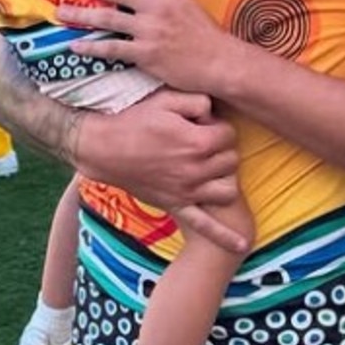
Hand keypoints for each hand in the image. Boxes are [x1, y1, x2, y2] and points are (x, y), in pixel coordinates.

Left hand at [56, 0, 228, 93]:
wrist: (220, 61)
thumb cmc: (207, 33)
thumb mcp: (189, 3)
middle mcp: (155, 5)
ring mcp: (148, 30)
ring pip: (106, 18)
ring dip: (80, 15)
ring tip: (59, 11)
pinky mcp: (145, 54)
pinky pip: (112, 49)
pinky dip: (92, 48)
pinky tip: (75, 46)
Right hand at [78, 89, 244, 251]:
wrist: (103, 147)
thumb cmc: (134, 119)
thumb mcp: (166, 98)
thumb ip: (197, 101)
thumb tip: (214, 112)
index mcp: (197, 142)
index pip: (230, 134)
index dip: (218, 126)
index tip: (204, 124)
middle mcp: (196, 170)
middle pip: (232, 160)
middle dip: (223, 148)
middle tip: (204, 141)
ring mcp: (187, 191)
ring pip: (228, 190)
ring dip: (225, 178)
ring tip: (213, 169)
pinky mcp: (175, 205)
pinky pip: (204, 226)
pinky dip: (224, 236)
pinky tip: (241, 246)